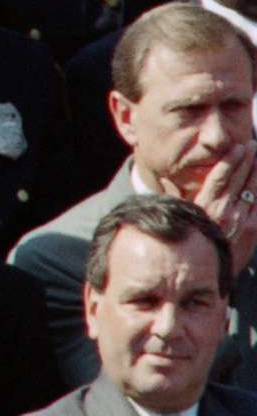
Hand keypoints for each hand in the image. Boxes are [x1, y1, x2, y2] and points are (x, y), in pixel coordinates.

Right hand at [167, 144, 256, 274]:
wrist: (206, 271)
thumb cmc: (190, 241)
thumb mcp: (179, 217)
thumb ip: (175, 196)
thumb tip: (167, 178)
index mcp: (205, 206)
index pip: (220, 177)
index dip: (231, 160)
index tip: (238, 147)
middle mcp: (224, 211)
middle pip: (239, 179)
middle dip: (247, 160)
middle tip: (252, 145)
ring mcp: (240, 220)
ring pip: (252, 190)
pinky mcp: (252, 229)